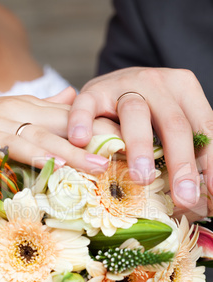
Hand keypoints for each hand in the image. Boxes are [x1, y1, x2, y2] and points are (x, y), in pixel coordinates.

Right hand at [0, 91, 120, 173]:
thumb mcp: (14, 114)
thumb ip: (44, 108)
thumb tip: (73, 97)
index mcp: (34, 107)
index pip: (75, 115)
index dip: (103, 127)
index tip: (129, 142)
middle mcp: (25, 111)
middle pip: (68, 123)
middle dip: (99, 138)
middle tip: (129, 154)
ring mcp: (6, 122)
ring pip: (47, 136)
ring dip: (74, 152)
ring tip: (101, 166)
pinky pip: (16, 146)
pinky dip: (37, 155)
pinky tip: (56, 164)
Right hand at [68, 67, 212, 207]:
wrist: (115, 83)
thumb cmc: (148, 111)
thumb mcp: (173, 122)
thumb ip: (189, 149)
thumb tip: (204, 197)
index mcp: (185, 89)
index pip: (205, 128)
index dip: (211, 163)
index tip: (212, 194)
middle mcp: (157, 83)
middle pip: (174, 124)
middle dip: (181, 164)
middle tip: (183, 198)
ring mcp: (123, 84)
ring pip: (135, 114)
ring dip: (139, 147)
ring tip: (141, 178)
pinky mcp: (94, 90)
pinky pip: (86, 104)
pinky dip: (82, 121)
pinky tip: (81, 141)